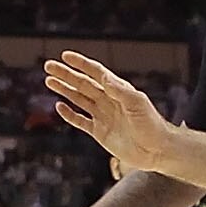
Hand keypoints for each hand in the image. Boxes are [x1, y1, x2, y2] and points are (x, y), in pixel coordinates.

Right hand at [43, 53, 173, 170]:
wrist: (156, 150)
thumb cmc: (151, 124)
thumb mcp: (137, 103)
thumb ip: (120, 90)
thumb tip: (104, 78)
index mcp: (118, 90)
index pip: (96, 73)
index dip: (81, 64)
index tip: (65, 56)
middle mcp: (109, 100)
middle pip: (83, 84)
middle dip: (66, 74)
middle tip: (49, 65)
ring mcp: (103, 116)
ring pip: (79, 99)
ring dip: (64, 90)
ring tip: (49, 81)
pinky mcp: (100, 132)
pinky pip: (81, 121)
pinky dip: (69, 114)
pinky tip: (59, 106)